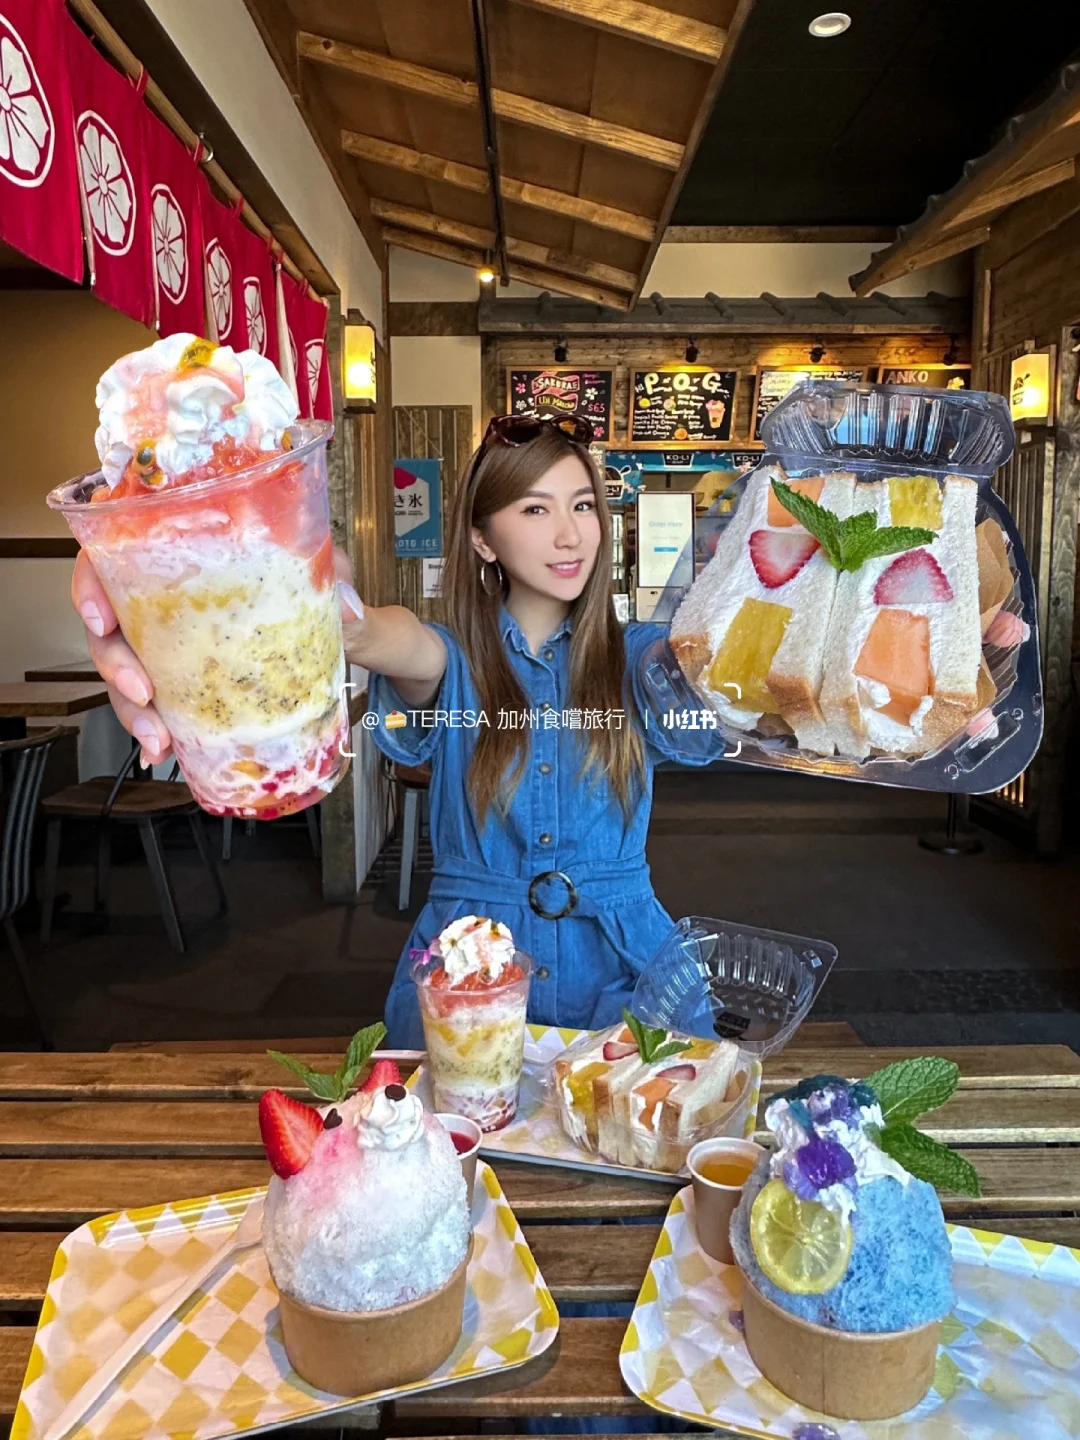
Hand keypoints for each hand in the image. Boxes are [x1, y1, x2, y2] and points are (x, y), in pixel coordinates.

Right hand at [73, 545, 365, 767]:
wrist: (352, 636)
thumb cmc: (328, 593)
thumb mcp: (334, 582)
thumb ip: (338, 590)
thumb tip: (344, 609)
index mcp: (196, 554)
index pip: (117, 553)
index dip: (93, 584)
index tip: (100, 618)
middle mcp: (175, 597)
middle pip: (112, 623)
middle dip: (114, 663)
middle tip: (142, 691)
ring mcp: (176, 641)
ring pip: (126, 669)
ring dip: (131, 708)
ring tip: (156, 738)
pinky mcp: (189, 679)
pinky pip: (154, 702)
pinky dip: (152, 728)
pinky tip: (160, 750)